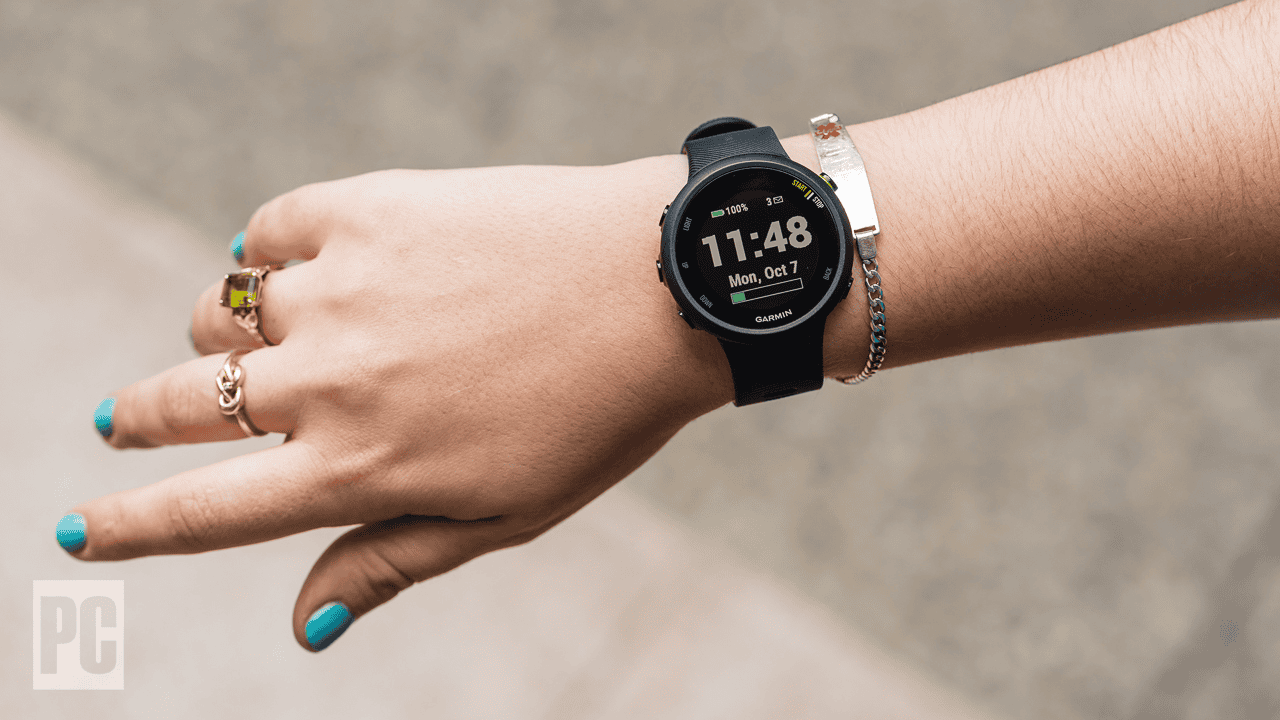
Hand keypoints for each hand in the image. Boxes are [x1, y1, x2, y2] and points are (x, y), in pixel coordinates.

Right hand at [65, 157, 735, 650]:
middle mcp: (331, 382)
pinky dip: (275, 251)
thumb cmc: (593, 415)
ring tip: (277, 338)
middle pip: (181, 405)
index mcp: (360, 470)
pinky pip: (272, 230)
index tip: (76, 533)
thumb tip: (303, 627)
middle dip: (136, 418)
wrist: (659, 285)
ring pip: (223, 311)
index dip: (129, 529)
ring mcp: (341, 289)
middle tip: (118, 418)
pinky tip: (312, 263)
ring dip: (228, 333)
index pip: (207, 513)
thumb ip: (392, 561)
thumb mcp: (501, 513)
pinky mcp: (365, 208)